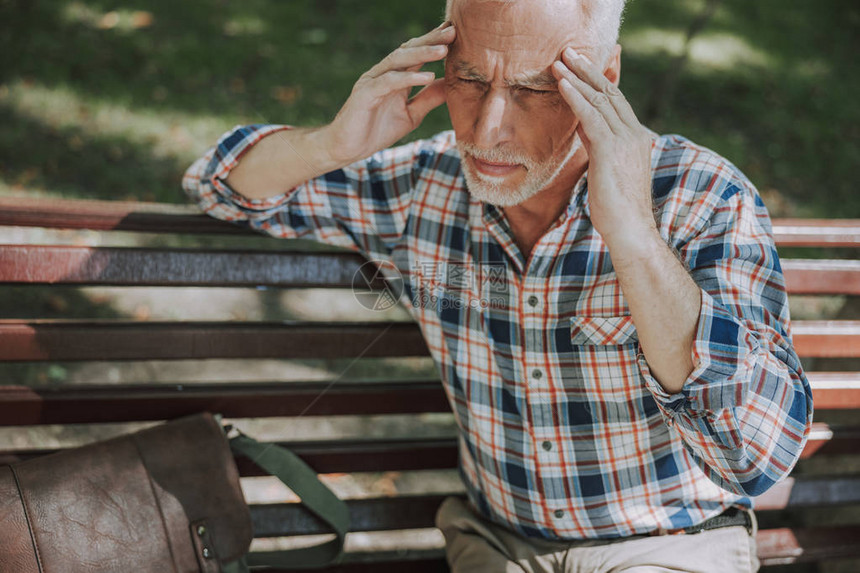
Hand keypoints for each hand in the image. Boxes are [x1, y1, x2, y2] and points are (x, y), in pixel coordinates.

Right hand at [323, 22, 454, 165]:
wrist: (348, 149)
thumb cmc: (376, 131)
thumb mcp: (411, 115)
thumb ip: (429, 99)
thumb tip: (451, 85)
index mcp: (394, 77)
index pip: (416, 54)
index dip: (433, 42)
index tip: (455, 33)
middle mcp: (383, 74)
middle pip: (408, 50)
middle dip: (430, 40)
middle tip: (452, 32)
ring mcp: (372, 81)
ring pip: (398, 60)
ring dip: (422, 53)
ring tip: (443, 50)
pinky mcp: (365, 94)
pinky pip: (389, 82)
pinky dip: (408, 78)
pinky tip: (427, 76)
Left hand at [551, 47, 656, 250]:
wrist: (630, 230)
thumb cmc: (616, 208)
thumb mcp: (605, 169)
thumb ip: (597, 144)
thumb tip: (581, 125)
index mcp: (637, 139)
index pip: (616, 103)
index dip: (596, 83)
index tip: (579, 68)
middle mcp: (634, 134)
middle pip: (610, 93)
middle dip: (588, 71)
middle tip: (568, 53)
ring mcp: (625, 140)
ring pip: (599, 100)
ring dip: (577, 78)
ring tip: (559, 62)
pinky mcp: (611, 149)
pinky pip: (591, 116)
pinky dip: (576, 97)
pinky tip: (562, 85)